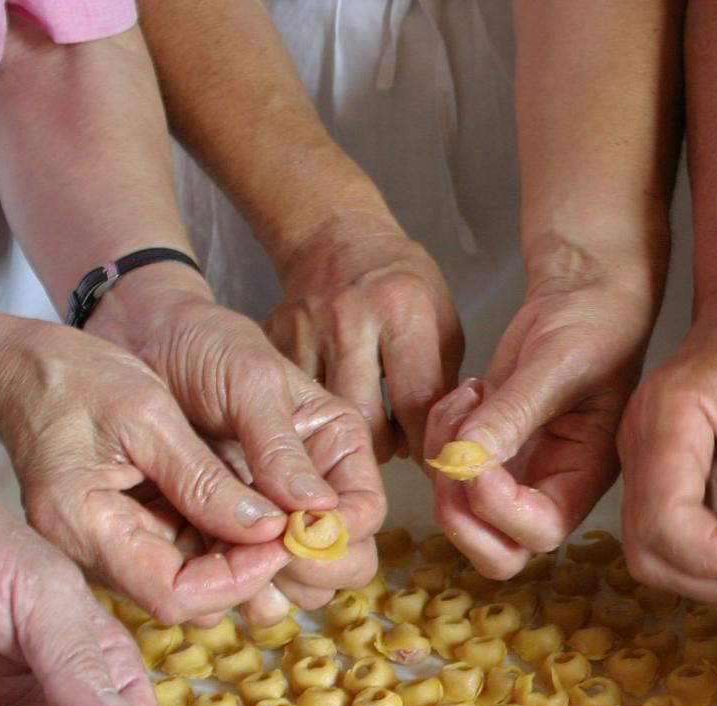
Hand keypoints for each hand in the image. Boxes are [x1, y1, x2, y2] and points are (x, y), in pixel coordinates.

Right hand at [0, 320, 312, 624]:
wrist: (23, 366)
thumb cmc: (77, 376)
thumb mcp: (147, 412)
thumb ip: (203, 477)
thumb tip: (267, 527)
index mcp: (80, 524)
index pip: (174, 593)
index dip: (239, 577)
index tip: (284, 538)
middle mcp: (84, 552)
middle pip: (182, 599)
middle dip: (244, 572)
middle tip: (292, 530)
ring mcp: (99, 549)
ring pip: (184, 583)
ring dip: (235, 559)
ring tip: (276, 518)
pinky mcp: (117, 537)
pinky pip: (174, 557)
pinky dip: (215, 541)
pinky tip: (245, 509)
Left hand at [87, 267, 385, 615]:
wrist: (142, 341)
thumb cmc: (203, 345)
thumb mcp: (248, 381)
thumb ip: (278, 445)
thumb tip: (318, 510)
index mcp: (336, 448)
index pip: (365, 513)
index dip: (338, 537)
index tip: (292, 538)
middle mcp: (313, 489)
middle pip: (343, 559)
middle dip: (309, 570)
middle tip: (257, 555)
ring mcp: (270, 518)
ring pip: (298, 585)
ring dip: (268, 589)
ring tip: (224, 564)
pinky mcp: (226, 534)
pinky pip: (245, 584)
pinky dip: (228, 590)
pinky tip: (198, 571)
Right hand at [262, 216, 461, 462]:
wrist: (338, 238)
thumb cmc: (402, 285)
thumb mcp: (442, 320)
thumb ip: (444, 380)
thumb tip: (437, 441)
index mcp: (401, 308)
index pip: (416, 401)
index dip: (425, 441)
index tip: (429, 456)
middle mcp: (349, 317)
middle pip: (363, 418)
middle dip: (383, 446)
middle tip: (394, 444)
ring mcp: (305, 327)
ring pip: (324, 414)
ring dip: (346, 431)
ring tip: (365, 423)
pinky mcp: (273, 336)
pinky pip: (293, 397)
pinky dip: (315, 410)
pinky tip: (332, 402)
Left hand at [423, 257, 658, 577]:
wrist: (583, 299)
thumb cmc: (592, 328)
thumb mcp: (556, 364)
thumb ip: (514, 413)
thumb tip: (468, 459)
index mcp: (584, 478)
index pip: (540, 531)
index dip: (500, 508)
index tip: (478, 458)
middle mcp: (549, 488)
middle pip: (499, 552)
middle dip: (460, 512)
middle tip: (454, 452)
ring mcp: (515, 475)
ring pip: (460, 510)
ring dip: (446, 457)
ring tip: (471, 395)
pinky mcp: (487, 452)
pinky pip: (445, 468)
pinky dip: (439, 434)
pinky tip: (470, 391)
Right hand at [618, 285, 716, 601]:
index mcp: (666, 420)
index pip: (666, 523)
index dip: (716, 561)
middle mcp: (637, 447)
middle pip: (649, 551)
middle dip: (710, 576)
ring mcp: (638, 466)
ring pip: (652, 555)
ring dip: (708, 574)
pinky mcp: (651, 480)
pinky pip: (664, 538)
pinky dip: (706, 557)